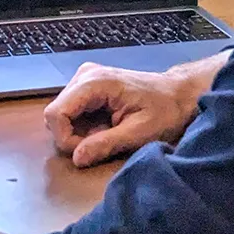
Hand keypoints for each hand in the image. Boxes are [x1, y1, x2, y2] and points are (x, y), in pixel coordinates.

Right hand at [44, 62, 201, 167]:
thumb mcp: (139, 133)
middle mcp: (85, 75)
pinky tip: (103, 127)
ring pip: (61, 114)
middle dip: (70, 137)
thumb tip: (77, 158)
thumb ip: (106, 144)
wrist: (178, 94)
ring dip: (76, 132)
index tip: (87, 150)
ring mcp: (85, 78)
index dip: (65, 139)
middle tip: (98, 145)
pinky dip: (82, 126)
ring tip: (104, 135)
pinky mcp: (88, 85)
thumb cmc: (165, 111)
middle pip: (55, 114)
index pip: (55, 113)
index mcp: (96, 82)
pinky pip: (71, 111)